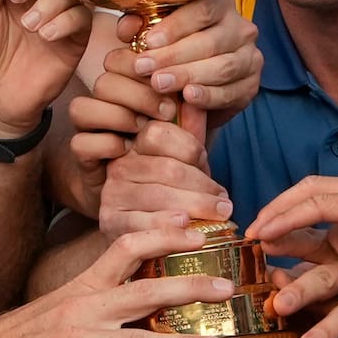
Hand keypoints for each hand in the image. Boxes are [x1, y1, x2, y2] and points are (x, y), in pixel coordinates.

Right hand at [0, 228, 230, 337]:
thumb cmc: (25, 334)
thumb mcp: (62, 302)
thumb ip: (99, 293)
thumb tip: (139, 282)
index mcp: (84, 286)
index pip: (126, 247)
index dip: (162, 235)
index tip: (194, 229)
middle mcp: (85, 310)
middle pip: (145, 291)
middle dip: (189, 287)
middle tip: (225, 288)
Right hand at [98, 121, 232, 241]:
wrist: (143, 237)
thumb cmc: (169, 195)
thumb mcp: (182, 163)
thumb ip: (190, 134)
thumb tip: (195, 99)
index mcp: (134, 144)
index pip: (160, 135)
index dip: (190, 149)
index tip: (207, 164)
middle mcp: (120, 165)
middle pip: (167, 169)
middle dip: (202, 186)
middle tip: (226, 202)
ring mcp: (112, 194)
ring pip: (160, 196)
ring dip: (197, 206)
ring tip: (220, 215)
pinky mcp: (111, 222)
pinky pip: (145, 224)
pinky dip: (172, 229)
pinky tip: (191, 230)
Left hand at [114, 0, 260, 124]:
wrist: (194, 87)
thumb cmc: (173, 50)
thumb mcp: (155, 33)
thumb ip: (139, 25)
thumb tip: (127, 27)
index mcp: (219, 3)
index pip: (202, 9)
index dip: (175, 25)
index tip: (149, 41)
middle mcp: (240, 27)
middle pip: (210, 40)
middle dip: (173, 55)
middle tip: (144, 68)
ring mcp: (250, 57)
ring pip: (222, 66)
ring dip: (188, 76)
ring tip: (159, 84)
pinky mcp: (252, 85)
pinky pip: (231, 91)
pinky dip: (209, 96)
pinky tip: (188, 98)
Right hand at [248, 176, 337, 287]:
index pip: (317, 202)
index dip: (283, 218)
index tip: (256, 234)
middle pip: (311, 186)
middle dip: (278, 206)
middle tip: (252, 230)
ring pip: (323, 187)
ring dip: (294, 205)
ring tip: (272, 229)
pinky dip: (315, 208)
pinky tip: (313, 230)